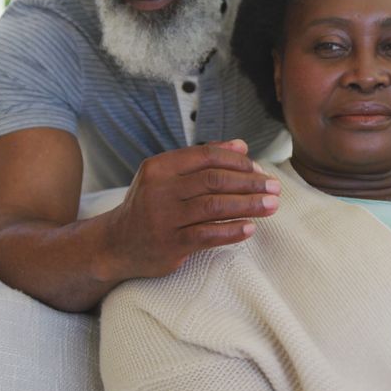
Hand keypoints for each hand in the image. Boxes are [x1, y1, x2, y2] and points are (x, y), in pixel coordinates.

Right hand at [104, 139, 279, 278]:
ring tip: (271, 206)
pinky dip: (232, 231)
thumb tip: (241, 146)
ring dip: (248, 205)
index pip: (207, 156)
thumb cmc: (150, 206)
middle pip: (214, 180)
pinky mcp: (170, 244)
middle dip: (249, 183)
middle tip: (274, 188)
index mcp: (160, 167)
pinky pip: (208, 235)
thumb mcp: (167, 177)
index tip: (259, 170)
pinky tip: (250, 228)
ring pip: (214, 206)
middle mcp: (159, 190)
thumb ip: (202, 160)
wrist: (115, 244)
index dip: (238, 162)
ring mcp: (163, 218)